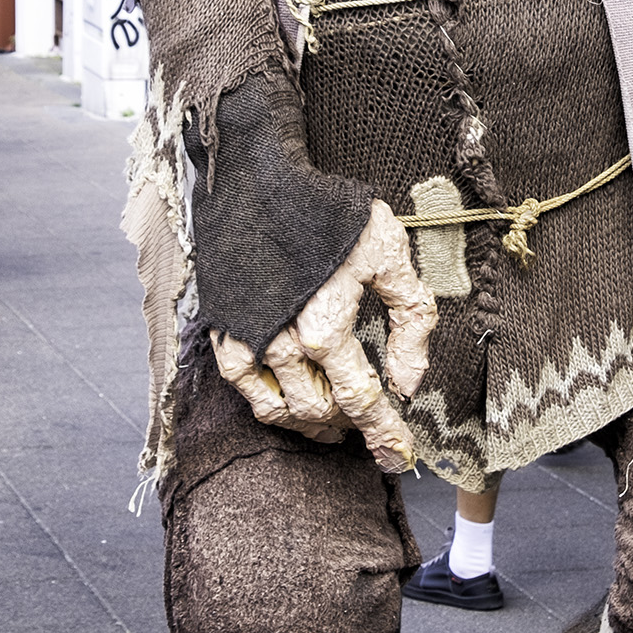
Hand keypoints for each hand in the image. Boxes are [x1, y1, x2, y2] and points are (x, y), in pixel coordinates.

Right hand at [211, 201, 437, 472]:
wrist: (260, 177)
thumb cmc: (330, 212)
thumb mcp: (389, 253)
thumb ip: (410, 317)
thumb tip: (408, 381)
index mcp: (325, 323)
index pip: (361, 400)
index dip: (384, 433)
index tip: (400, 455)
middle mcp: (280, 340)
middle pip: (319, 412)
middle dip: (352, 425)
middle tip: (373, 422)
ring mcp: (246, 337)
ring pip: (279, 409)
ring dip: (312, 422)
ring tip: (336, 420)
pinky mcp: (223, 328)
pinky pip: (243, 388)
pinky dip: (270, 403)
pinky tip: (293, 397)